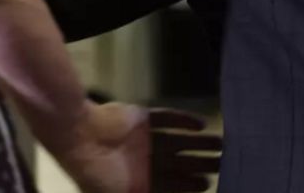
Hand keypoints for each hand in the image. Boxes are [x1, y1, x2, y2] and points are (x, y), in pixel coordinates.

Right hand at [54, 104, 221, 192]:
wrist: (80, 137)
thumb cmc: (97, 173)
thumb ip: (145, 192)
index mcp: (137, 181)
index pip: (170, 184)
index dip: (190, 184)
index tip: (208, 184)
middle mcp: (143, 160)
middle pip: (178, 162)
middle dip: (200, 163)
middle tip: (224, 161)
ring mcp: (143, 139)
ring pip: (177, 141)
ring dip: (198, 142)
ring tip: (221, 143)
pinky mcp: (142, 118)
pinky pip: (167, 118)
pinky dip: (183, 120)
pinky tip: (201, 123)